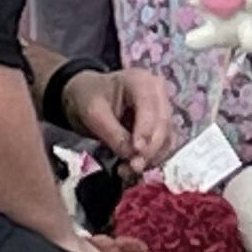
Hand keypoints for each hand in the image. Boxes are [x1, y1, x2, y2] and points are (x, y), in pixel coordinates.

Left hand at [62, 64, 181, 176]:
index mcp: (142, 82)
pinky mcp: (159, 126)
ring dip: (150, 158)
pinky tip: (131, 167)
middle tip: (133, 167)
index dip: (146, 131)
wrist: (85, 96)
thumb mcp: (93, 114)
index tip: (136, 152)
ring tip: (127, 170)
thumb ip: (113, 134)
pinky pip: (161, 146)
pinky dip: (149, 159)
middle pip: (163, 125)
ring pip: (166, 138)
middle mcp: (158, 94)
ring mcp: (161, 110)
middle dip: (150, 149)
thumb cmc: (88, 98)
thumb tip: (132, 155)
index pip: (151, 108)